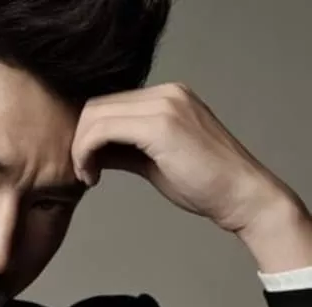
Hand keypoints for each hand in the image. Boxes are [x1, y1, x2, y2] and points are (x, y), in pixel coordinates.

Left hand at [72, 82, 290, 233]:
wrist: (242, 197)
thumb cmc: (204, 184)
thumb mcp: (154, 160)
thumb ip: (124, 149)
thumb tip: (90, 152)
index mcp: (168, 96)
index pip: (109, 105)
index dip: (87, 135)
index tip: (86, 165)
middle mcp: (166, 93)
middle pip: (97, 106)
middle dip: (79, 140)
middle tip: (83, 172)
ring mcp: (164, 105)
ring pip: (95, 116)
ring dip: (81, 148)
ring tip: (88, 176)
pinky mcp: (160, 125)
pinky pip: (103, 131)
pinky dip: (86, 152)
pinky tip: (93, 176)